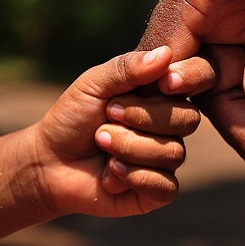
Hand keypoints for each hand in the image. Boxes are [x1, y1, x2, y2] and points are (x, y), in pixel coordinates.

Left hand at [31, 46, 200, 216]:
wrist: (49, 161)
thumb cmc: (73, 116)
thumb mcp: (94, 83)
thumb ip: (127, 68)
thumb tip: (166, 54)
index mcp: (161, 95)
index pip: (195, 82)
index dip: (187, 81)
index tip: (163, 83)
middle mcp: (170, 126)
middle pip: (188, 119)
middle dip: (144, 117)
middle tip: (108, 115)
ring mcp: (165, 159)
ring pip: (173, 153)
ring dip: (129, 147)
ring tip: (101, 142)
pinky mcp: (157, 191)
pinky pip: (166, 186)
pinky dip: (134, 177)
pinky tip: (110, 172)